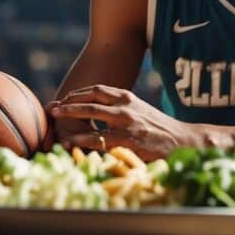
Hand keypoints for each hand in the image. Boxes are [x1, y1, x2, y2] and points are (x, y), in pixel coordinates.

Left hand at [49, 85, 193, 160]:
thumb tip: (102, 113)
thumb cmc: (160, 129)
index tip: (64, 99)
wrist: (182, 140)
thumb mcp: (141, 111)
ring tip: (55, 122)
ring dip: (70, 117)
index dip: (78, 94)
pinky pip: (98, 138)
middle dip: (68, 103)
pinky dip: (81, 141)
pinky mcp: (127, 139)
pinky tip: (70, 144)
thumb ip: (122, 109)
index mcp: (127, 97)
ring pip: (91, 115)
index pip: (97, 90)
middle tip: (52, 108)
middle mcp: (125, 105)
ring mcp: (126, 121)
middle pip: (90, 99)